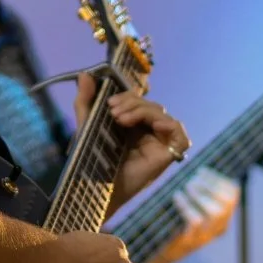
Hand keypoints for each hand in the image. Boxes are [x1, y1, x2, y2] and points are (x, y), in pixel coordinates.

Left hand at [74, 73, 191, 214]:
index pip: (137, 99)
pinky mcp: (169, 153)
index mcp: (132, 124)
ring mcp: (159, 141)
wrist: (98, 188)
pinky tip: (150, 125)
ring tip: (120, 119)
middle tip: (113, 111)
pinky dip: (167, 123)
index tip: (109, 102)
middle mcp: (148, 131)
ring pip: (160, 112)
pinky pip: (178, 131)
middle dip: (131, 102)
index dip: (127, 96)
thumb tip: (84, 74)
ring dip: (142, 109)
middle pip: (149, 104)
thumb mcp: (87, 126)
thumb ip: (85, 101)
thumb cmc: (93, 160)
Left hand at [147, 168, 240, 262]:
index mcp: (222, 217)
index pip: (233, 194)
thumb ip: (198, 191)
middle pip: (227, 202)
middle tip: (192, 180)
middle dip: (210, 186)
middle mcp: (218, 228)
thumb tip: (196, 167)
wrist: (158, 252)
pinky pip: (195, 221)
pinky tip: (177, 197)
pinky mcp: (190, 243)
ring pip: (214, 212)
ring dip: (200, 195)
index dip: (218, 179)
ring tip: (187, 186)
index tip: (201, 171)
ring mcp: (205, 237)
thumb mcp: (191, 207)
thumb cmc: (174, 223)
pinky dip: (187, 205)